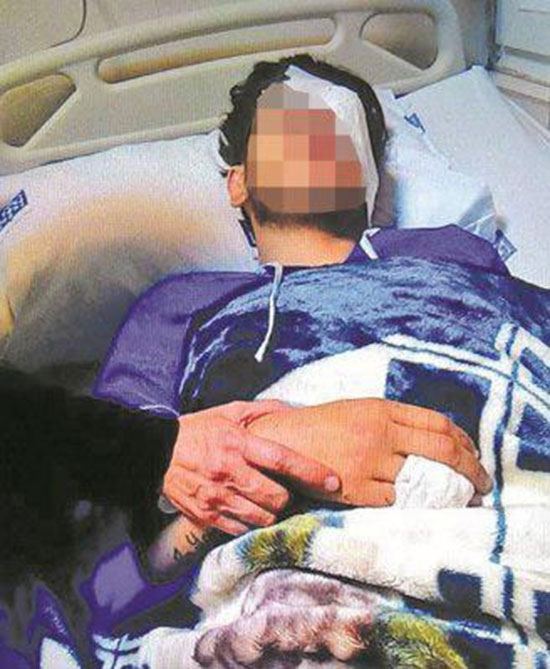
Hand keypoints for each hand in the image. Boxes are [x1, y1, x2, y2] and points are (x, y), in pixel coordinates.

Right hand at [162, 401, 340, 534]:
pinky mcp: (206, 515)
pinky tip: (248, 509)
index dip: (312, 472)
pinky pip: (241, 528)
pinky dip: (250, 521)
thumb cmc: (199, 430)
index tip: (333, 481)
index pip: (283, 460)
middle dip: (288, 496)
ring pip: (262, 517)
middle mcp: (228, 472)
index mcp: (237, 443)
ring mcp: (216, 497)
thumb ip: (263, 410)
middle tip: (285, 489)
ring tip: (267, 500)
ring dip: (271, 511)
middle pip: (277, 497)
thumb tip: (295, 410)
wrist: (157, 453)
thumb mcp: (229, 412)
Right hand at [247, 398, 491, 506]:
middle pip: (443, 450)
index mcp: (382, 409)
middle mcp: (381, 433)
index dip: (465, 442)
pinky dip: (403, 503)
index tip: (475, 456)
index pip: (439, 423)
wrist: (281, 443)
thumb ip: (393, 421)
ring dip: (443, 493)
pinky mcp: (356, 489)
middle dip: (472, 469)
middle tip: (482, 485)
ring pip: (422, 480)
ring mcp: (369, 462)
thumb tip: (435, 438)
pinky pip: (393, 500)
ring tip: (452, 500)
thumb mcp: (359, 410)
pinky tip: (406, 504)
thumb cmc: (321, 427)